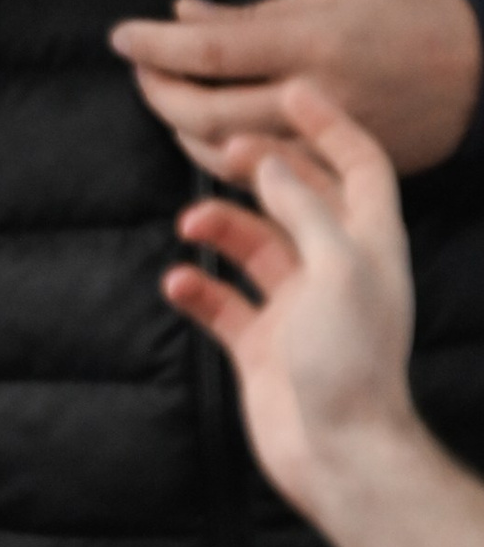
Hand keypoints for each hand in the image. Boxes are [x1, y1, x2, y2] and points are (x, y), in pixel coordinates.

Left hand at [112, 0, 482, 177]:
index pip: (211, 50)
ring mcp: (326, 144)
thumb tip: (182, 14)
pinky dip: (224, 158)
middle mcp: (315, 98)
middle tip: (143, 70)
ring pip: (228, 155)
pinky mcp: (336, 172)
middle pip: (208, 113)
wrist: (478, 69)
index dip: (158, 46)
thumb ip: (249, 16)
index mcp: (312, 42)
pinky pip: (263, 179)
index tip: (123, 37)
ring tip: (170, 100)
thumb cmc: (403, 16)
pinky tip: (208, 137)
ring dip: (185, 132)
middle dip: (162, 94)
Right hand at [161, 80, 483, 546]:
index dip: (329, 125)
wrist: (338, 455)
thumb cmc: (350, 363)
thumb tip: (267, 163)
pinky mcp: (260, 344)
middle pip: (299, 199)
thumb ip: (302, 209)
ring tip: (189, 226)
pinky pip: (221, 301)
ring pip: (252, 246)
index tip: (288, 92)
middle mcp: (335, 270)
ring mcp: (296, 307)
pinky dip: (196, 287)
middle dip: (260, 171)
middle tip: (219, 151)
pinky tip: (176, 283)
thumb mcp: (335, 269)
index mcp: (370, 245)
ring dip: (219, 229)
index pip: (359, 166)